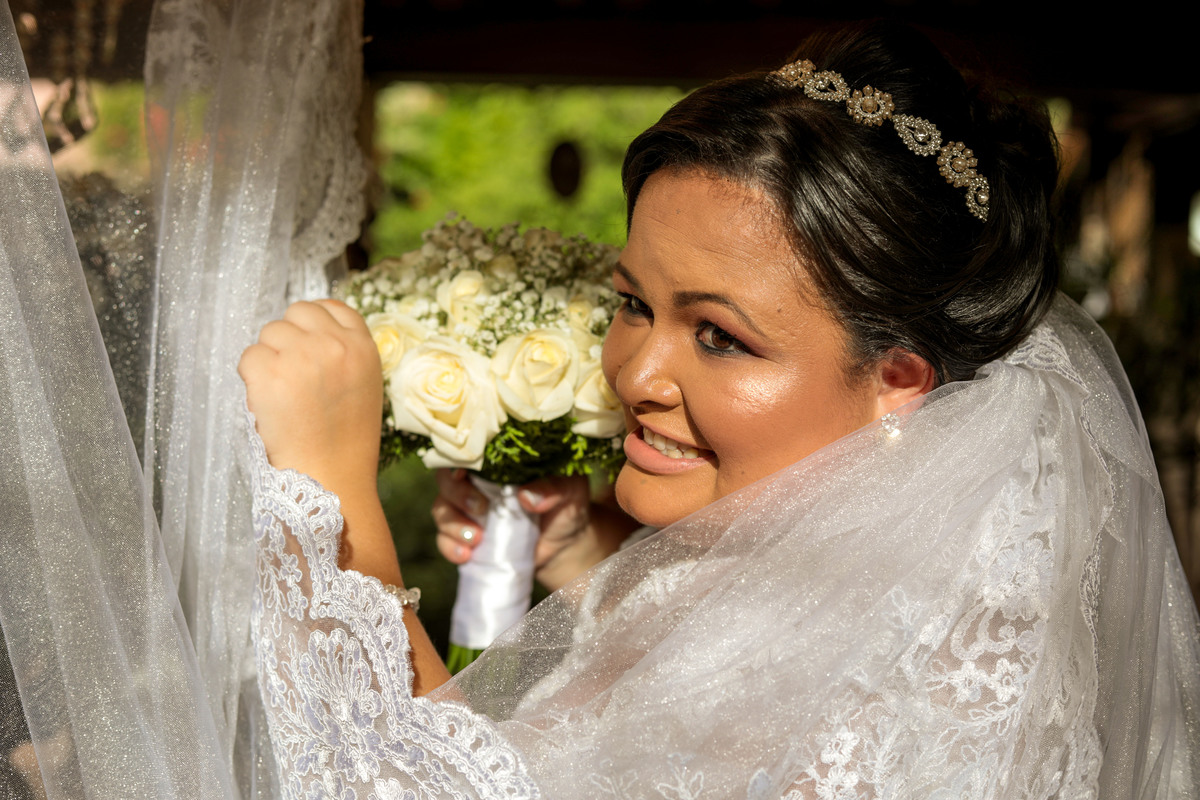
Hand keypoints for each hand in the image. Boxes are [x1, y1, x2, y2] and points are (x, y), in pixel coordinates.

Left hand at [239, 300, 382, 495]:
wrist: (331, 478)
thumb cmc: (346, 442)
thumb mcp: (364, 386)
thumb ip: (344, 354)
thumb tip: (310, 335)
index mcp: (363, 347)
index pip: (331, 306)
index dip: (314, 321)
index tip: (306, 343)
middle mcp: (334, 344)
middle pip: (295, 313)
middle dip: (288, 339)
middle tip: (291, 375)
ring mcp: (301, 356)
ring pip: (269, 333)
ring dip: (269, 358)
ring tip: (282, 393)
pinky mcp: (270, 373)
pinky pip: (249, 356)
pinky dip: (251, 377)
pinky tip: (267, 402)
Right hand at [433, 470, 638, 591]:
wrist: (567, 545)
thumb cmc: (568, 505)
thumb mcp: (569, 491)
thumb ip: (553, 488)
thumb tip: (528, 497)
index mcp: (498, 461)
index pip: (468, 450)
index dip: (458, 459)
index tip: (464, 473)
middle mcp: (477, 482)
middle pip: (447, 478)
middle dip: (457, 494)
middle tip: (480, 509)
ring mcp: (468, 511)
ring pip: (442, 509)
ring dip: (452, 524)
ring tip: (475, 539)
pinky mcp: (466, 537)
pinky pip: (444, 539)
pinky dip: (449, 547)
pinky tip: (466, 555)